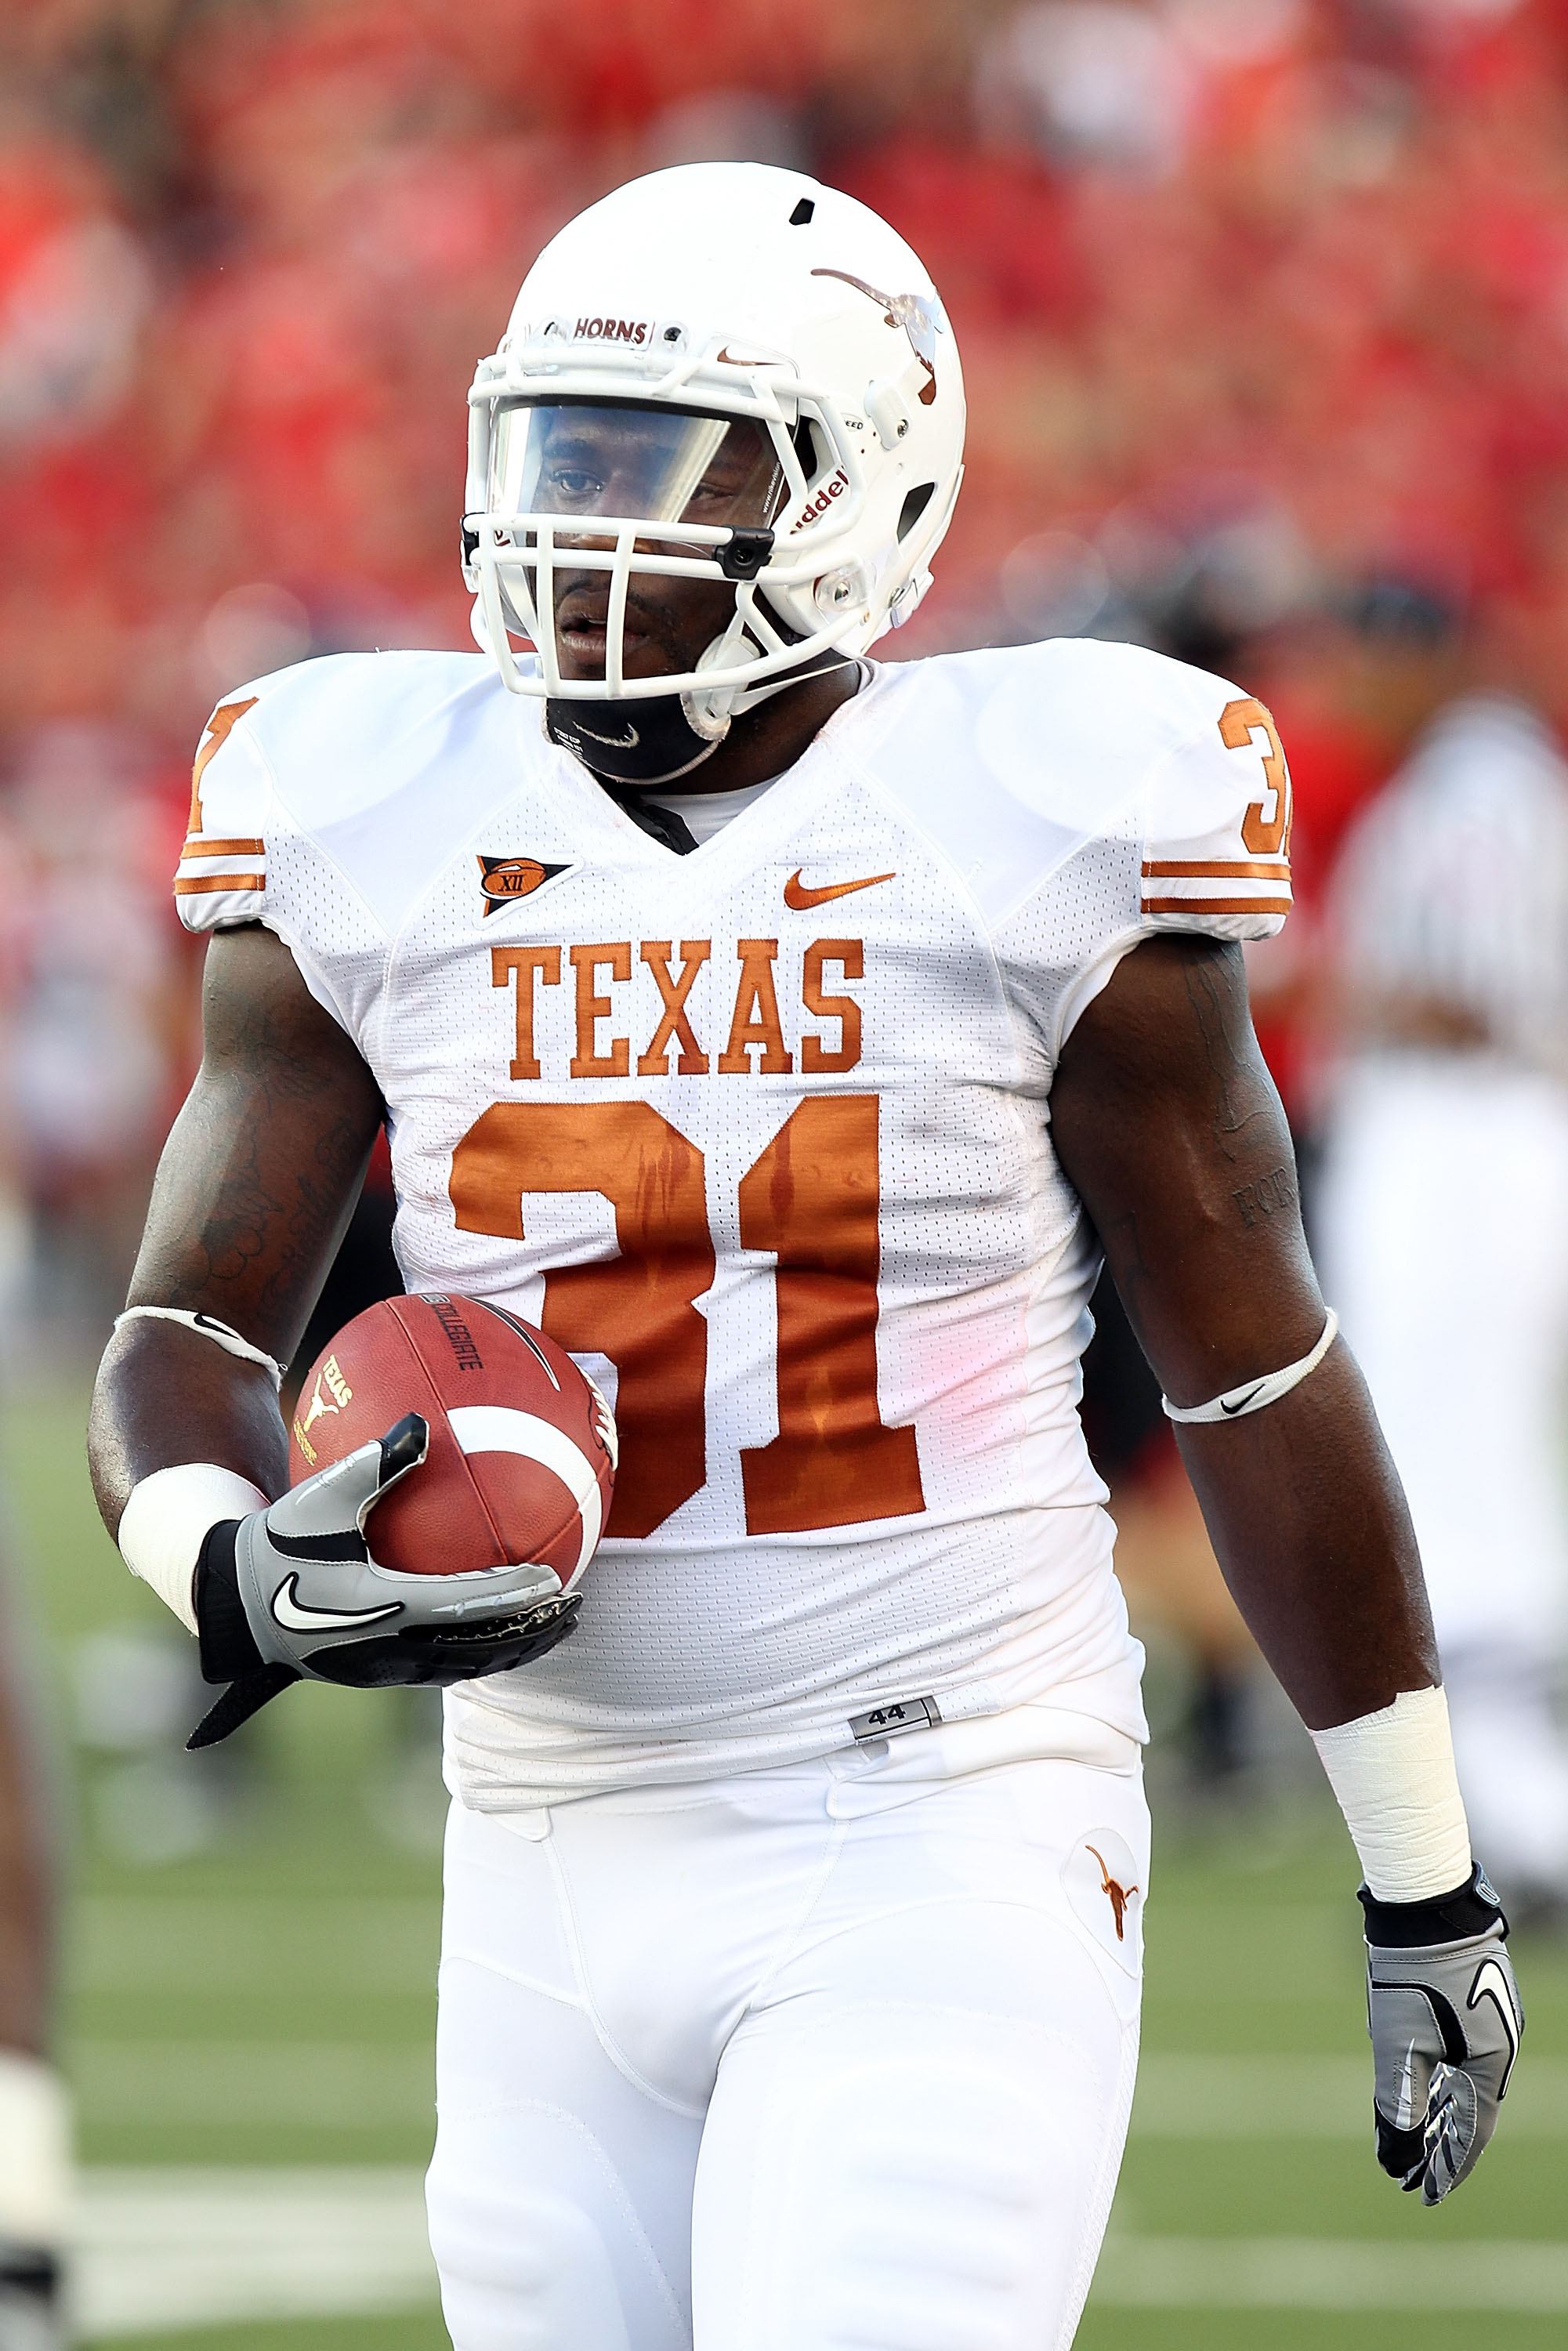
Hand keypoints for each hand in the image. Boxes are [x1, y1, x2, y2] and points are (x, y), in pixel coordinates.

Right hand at [188, 1413, 578, 1745]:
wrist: (235, 1604)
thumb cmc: (280, 1544)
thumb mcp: (320, 1499)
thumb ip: (373, 1462)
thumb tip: (420, 1421)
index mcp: (381, 1607)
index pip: (463, 1605)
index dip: (513, 1596)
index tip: (555, 1579)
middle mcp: (390, 1647)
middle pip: (480, 1648)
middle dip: (532, 1631)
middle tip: (574, 1605)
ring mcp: (387, 1668)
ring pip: (468, 1667)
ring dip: (515, 1648)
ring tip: (556, 1624)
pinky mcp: (380, 1673)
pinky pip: (448, 1668)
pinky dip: (486, 1653)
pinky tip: (505, 1630)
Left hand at [1360, 1865, 1523, 2204]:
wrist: (1422, 1904)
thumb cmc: (1411, 1974)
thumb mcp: (1399, 2046)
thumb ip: (1397, 2104)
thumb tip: (1392, 2159)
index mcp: (1491, 2064)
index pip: (1471, 2132)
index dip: (1446, 2166)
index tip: (1423, 2195)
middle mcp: (1498, 2048)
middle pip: (1469, 2112)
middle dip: (1440, 2147)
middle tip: (1411, 2177)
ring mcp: (1487, 2025)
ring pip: (1464, 2084)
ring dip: (1438, 2115)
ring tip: (1412, 2143)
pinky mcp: (1470, 2005)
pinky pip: (1459, 2059)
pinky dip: (1440, 2082)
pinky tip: (1420, 2091)